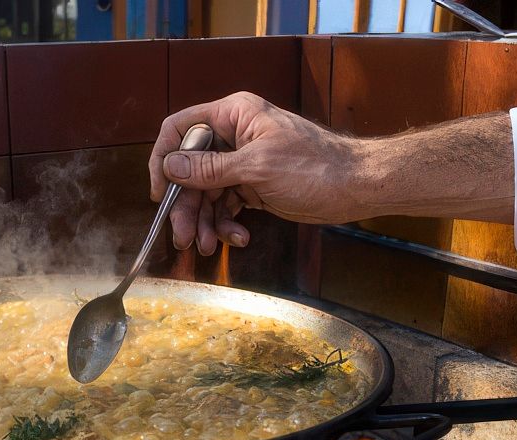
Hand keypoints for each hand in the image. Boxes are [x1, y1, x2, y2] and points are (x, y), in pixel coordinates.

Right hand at [149, 93, 366, 253]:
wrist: (355, 188)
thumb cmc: (315, 166)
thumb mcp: (256, 167)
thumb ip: (209, 169)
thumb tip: (170, 166)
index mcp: (233, 115)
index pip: (180, 129)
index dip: (164, 159)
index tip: (160, 193)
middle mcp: (233, 136)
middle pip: (189, 170)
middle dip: (186, 207)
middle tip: (183, 239)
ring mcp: (242, 163)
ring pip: (205, 194)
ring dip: (204, 222)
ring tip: (208, 247)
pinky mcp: (252, 187)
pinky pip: (225, 206)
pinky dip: (227, 225)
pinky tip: (239, 238)